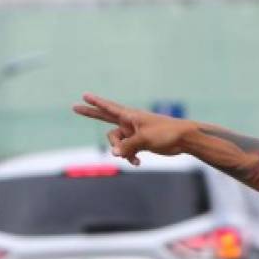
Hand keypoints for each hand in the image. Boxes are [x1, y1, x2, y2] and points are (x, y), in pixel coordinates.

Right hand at [72, 93, 195, 165]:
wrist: (184, 140)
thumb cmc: (165, 133)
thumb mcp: (143, 139)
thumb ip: (127, 146)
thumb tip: (114, 154)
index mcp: (130, 116)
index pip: (109, 108)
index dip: (96, 103)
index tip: (84, 95)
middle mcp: (130, 123)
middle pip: (105, 118)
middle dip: (91, 114)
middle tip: (75, 107)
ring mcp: (134, 133)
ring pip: (117, 143)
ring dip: (122, 151)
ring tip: (133, 157)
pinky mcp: (140, 143)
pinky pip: (127, 151)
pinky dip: (130, 157)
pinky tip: (137, 162)